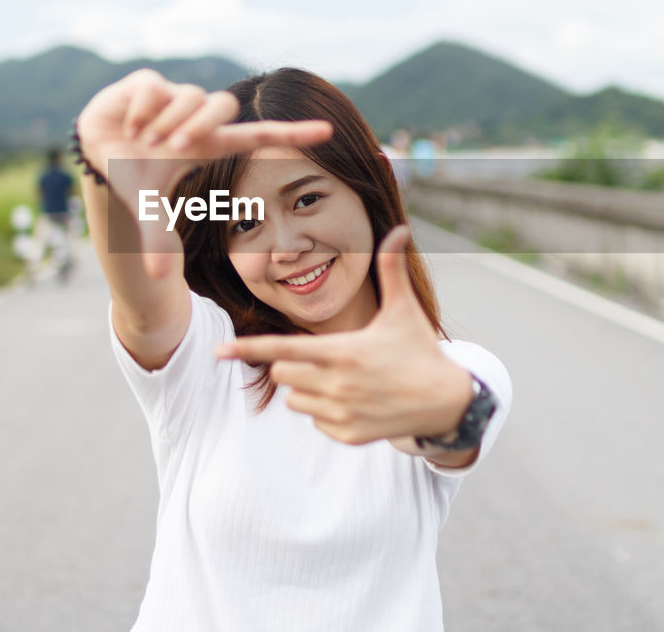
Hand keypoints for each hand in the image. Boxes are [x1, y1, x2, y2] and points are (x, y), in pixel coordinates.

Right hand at [74, 69, 332, 278]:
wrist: (95, 148)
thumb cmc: (133, 175)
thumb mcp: (148, 208)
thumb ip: (158, 238)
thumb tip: (159, 277)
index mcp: (209, 145)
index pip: (261, 136)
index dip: (294, 133)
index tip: (329, 131)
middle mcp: (198, 117)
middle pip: (224, 104)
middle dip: (197, 126)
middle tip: (173, 146)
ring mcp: (175, 95)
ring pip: (188, 96)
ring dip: (165, 122)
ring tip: (143, 139)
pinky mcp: (148, 81)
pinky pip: (154, 87)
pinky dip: (140, 110)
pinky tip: (129, 124)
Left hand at [215, 225, 472, 445]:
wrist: (446, 402)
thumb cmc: (420, 349)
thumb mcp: (404, 309)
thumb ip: (392, 268)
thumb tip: (400, 228)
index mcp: (343, 351)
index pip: (283, 349)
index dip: (248, 349)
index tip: (218, 351)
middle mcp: (337, 385)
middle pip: (282, 372)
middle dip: (293, 361)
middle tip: (326, 356)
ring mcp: (341, 413)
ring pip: (294, 399)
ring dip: (307, 387)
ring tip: (344, 378)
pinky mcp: (347, 435)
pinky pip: (315, 420)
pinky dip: (326, 411)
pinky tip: (356, 400)